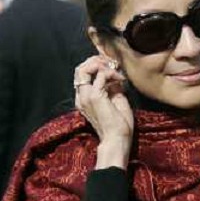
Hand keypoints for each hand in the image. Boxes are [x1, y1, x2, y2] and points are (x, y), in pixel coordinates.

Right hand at [74, 55, 132, 169]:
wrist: (117, 139)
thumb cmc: (119, 125)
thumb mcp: (117, 101)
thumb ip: (113, 88)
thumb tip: (116, 76)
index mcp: (84, 98)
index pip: (83, 75)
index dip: (96, 65)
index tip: (112, 66)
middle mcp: (81, 96)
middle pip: (80, 69)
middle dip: (96, 61)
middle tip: (113, 64)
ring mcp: (85, 96)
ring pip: (84, 69)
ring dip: (101, 65)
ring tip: (115, 70)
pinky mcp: (94, 96)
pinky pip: (100, 75)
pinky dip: (111, 73)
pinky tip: (120, 79)